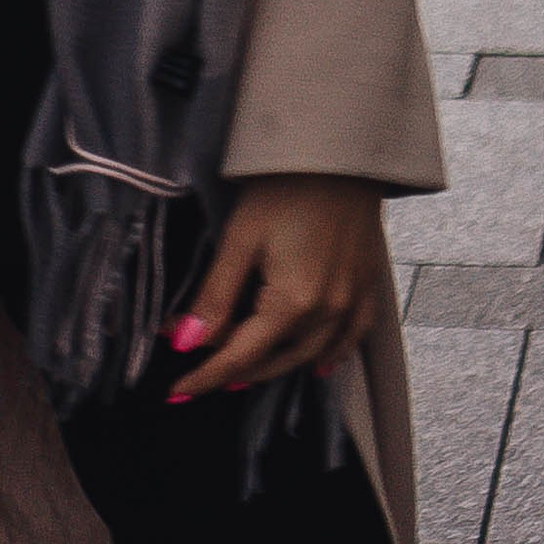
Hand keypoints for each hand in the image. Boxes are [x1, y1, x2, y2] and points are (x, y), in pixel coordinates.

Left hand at [165, 175, 384, 403]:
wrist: (342, 152)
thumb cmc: (285, 186)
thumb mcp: (240, 237)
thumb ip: (215, 295)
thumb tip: (185, 342)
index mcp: (292, 303)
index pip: (240, 356)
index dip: (205, 376)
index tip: (175, 392)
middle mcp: (327, 313)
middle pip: (276, 360)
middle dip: (237, 373)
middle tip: (203, 377)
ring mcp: (352, 302)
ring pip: (312, 355)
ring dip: (276, 368)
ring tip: (245, 374)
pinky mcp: (368, 286)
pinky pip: (351, 338)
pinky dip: (331, 356)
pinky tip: (318, 364)